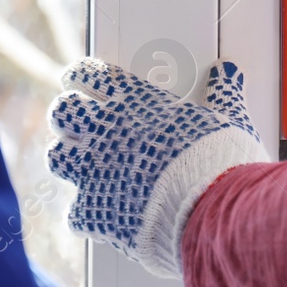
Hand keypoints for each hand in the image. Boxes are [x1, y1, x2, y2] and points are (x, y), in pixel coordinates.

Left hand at [47, 60, 269, 278]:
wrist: (213, 213)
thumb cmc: (221, 163)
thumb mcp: (229, 120)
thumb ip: (223, 94)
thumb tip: (227, 70)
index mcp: (137, 102)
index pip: (90, 75)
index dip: (81, 77)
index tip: (77, 80)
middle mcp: (107, 132)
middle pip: (62, 112)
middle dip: (68, 116)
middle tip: (78, 123)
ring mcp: (95, 172)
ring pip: (58, 158)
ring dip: (70, 160)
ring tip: (84, 166)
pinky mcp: (94, 211)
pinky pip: (75, 212)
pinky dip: (88, 214)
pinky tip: (102, 215)